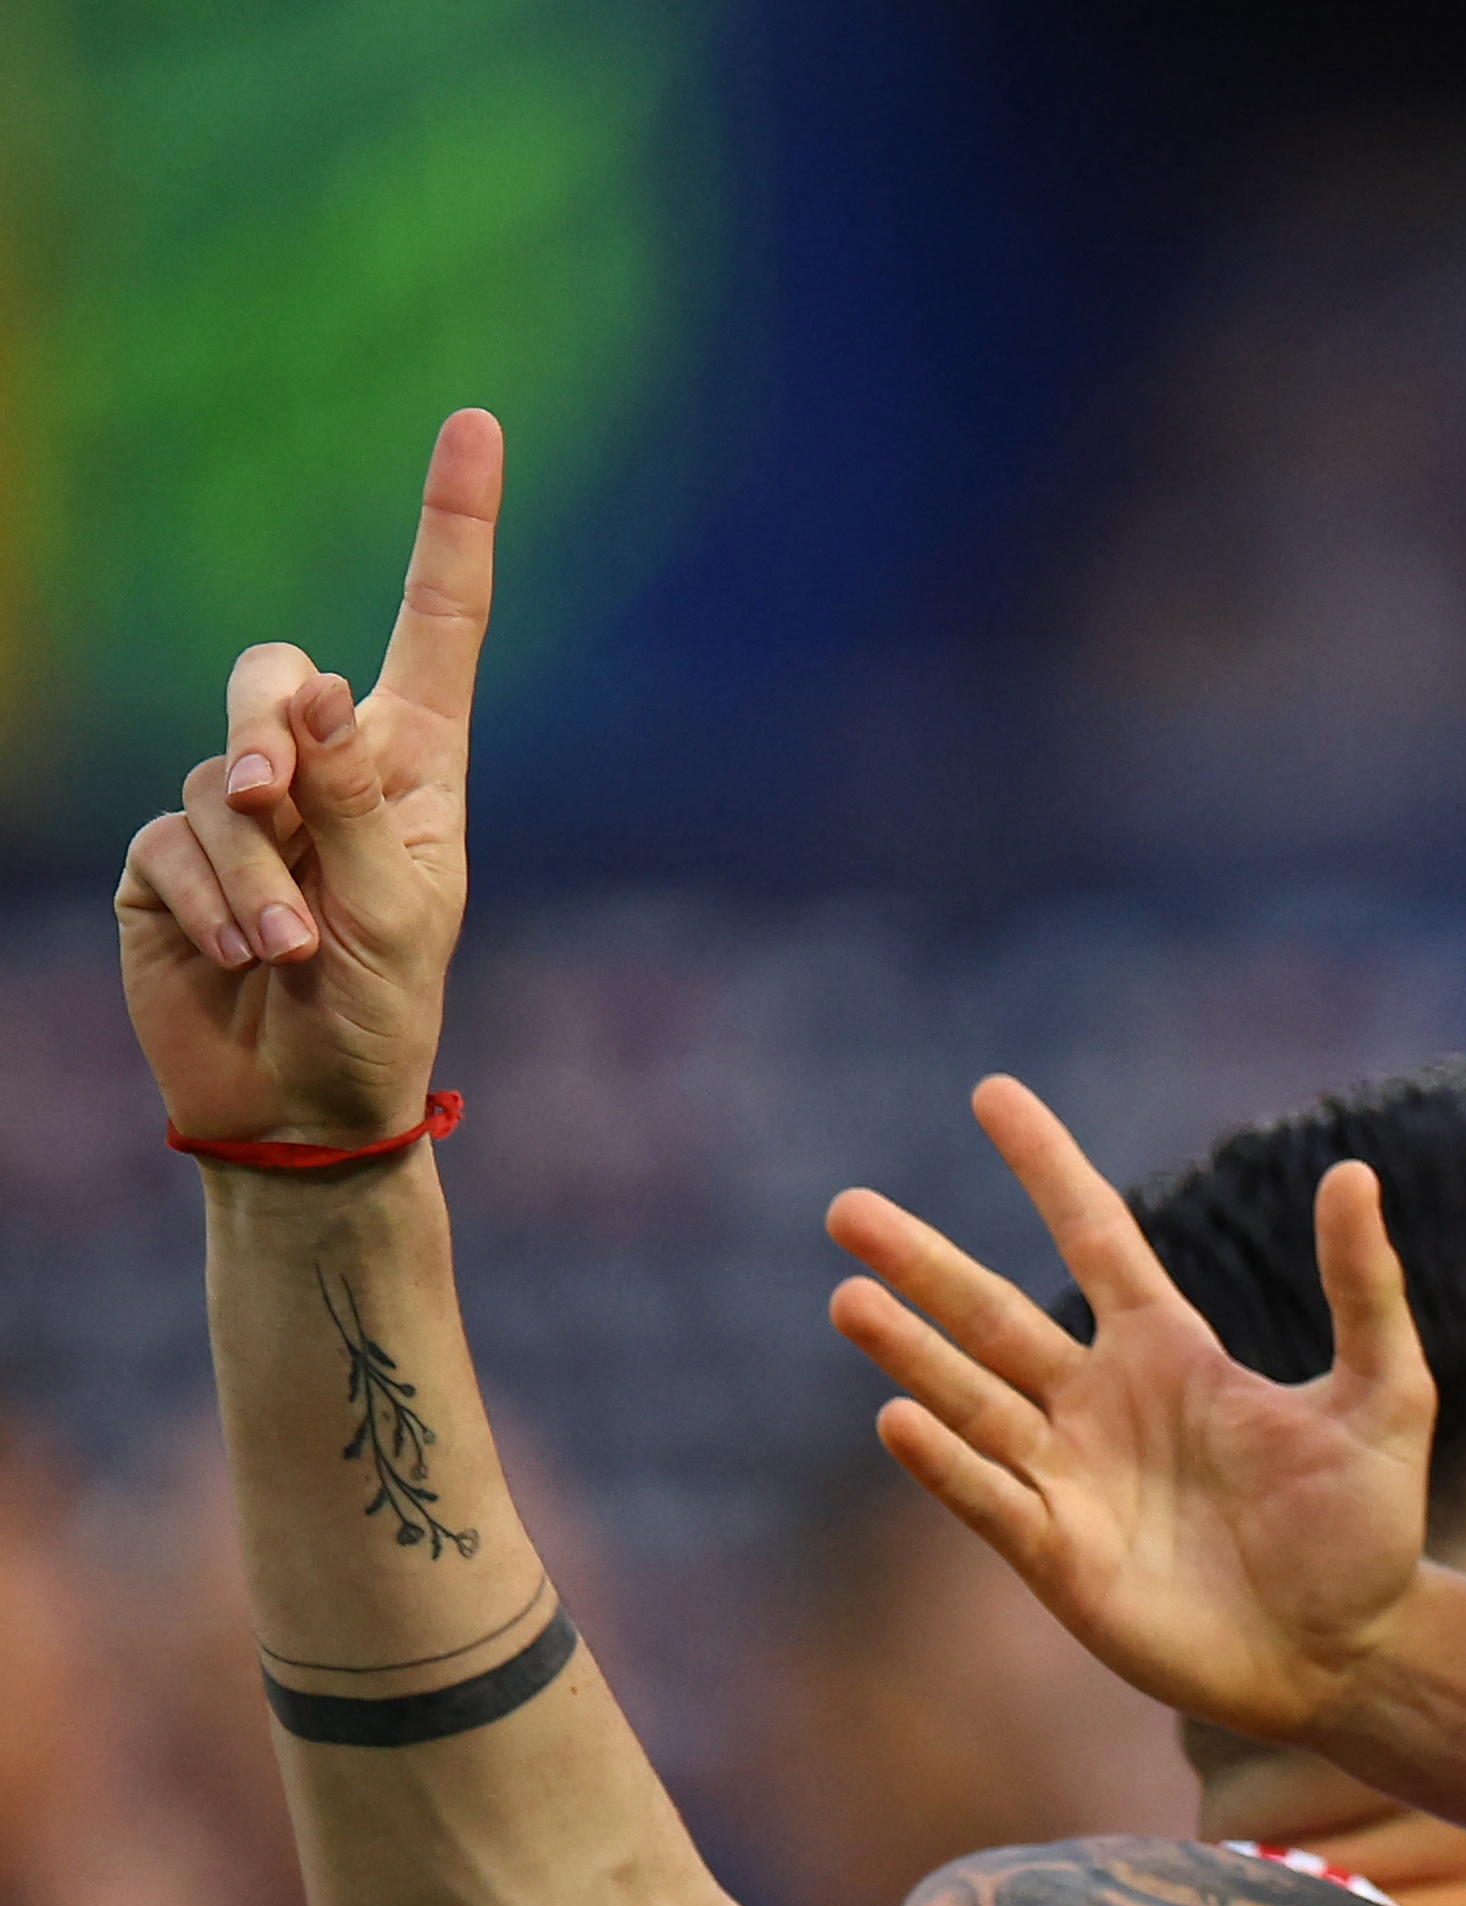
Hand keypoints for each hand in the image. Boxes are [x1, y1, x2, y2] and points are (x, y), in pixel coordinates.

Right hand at [112, 411, 500, 1148]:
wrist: (305, 1109)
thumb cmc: (380, 1010)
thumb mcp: (394, 905)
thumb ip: (350, 796)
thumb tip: (310, 691)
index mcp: (414, 766)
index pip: (435, 623)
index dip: (452, 524)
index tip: (477, 423)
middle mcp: (327, 771)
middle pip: (276, 674)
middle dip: (268, 727)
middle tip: (275, 801)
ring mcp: (244, 813)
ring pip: (218, 779)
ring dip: (255, 870)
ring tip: (291, 946)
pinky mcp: (173, 863)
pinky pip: (174, 845)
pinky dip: (213, 903)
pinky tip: (250, 958)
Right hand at [827, 1078, 1437, 1741]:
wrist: (1352, 1653)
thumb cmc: (1368, 1528)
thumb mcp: (1387, 1396)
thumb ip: (1365, 1290)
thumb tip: (1353, 1173)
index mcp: (1171, 1352)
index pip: (1094, 1236)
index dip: (1047, 1168)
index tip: (992, 1093)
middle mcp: (1102, 1404)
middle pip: (994, 1317)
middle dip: (924, 1265)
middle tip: (847, 1209)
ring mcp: (1073, 1479)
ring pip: (972, 1400)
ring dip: (911, 1354)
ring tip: (850, 1298)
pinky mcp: (1061, 1557)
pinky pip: (990, 1499)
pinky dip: (946, 1462)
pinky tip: (897, 1418)